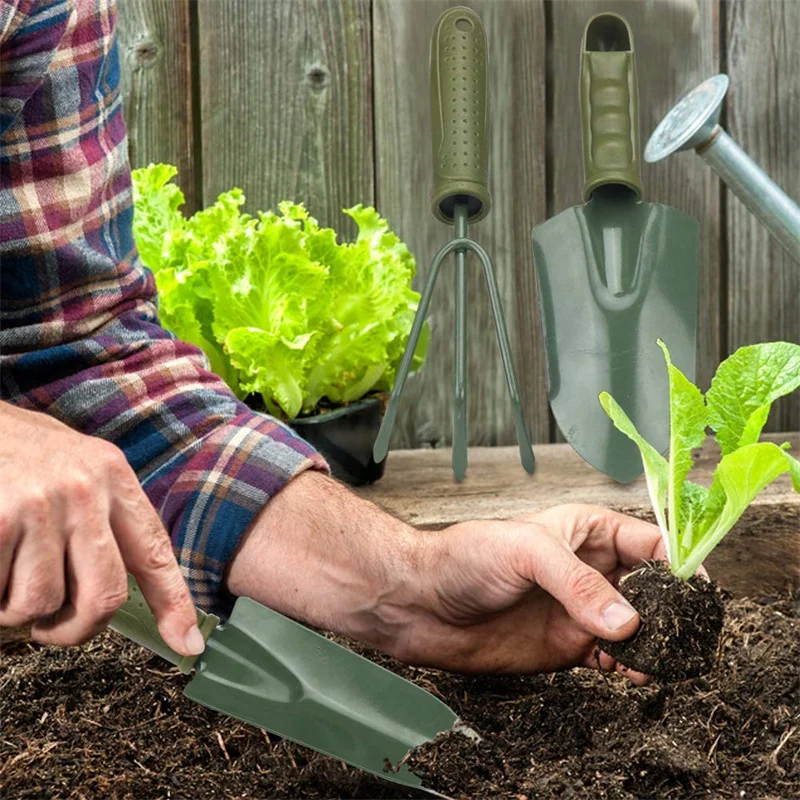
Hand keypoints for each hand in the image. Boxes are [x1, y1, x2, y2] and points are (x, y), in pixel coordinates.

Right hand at [0, 402, 202, 654]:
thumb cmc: (16, 451)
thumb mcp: (76, 465)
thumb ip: (103, 516)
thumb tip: (115, 590)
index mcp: (113, 477)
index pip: (154, 551)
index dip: (175, 603)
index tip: (188, 643)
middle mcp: (84, 491)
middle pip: (105, 594)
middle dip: (77, 628)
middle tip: (51, 628)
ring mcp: (39, 507)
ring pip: (42, 603)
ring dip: (17, 609)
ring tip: (6, 576)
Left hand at [393, 504, 663, 680]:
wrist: (422, 603)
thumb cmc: (465, 557)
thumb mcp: (525, 552)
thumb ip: (576, 584)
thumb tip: (626, 620)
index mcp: (586, 530)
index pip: (648, 542)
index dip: (677, 563)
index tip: (698, 591)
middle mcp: (590, 569)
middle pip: (653, 588)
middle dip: (675, 609)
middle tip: (689, 634)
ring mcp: (581, 609)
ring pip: (639, 626)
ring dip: (657, 642)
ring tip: (665, 658)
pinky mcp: (569, 645)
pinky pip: (614, 657)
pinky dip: (632, 666)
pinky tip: (634, 673)